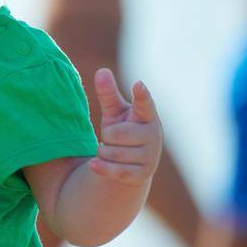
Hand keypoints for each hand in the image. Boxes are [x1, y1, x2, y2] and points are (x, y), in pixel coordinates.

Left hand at [89, 68, 162, 185]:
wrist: (133, 164)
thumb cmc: (123, 130)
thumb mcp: (114, 113)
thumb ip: (108, 94)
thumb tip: (102, 71)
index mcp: (147, 116)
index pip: (144, 105)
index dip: (141, 95)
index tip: (137, 84)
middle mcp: (153, 135)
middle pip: (115, 134)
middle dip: (106, 136)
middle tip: (112, 138)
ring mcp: (150, 157)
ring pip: (112, 153)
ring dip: (104, 152)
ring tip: (111, 150)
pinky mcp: (142, 175)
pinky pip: (115, 171)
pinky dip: (101, 167)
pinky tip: (93, 164)